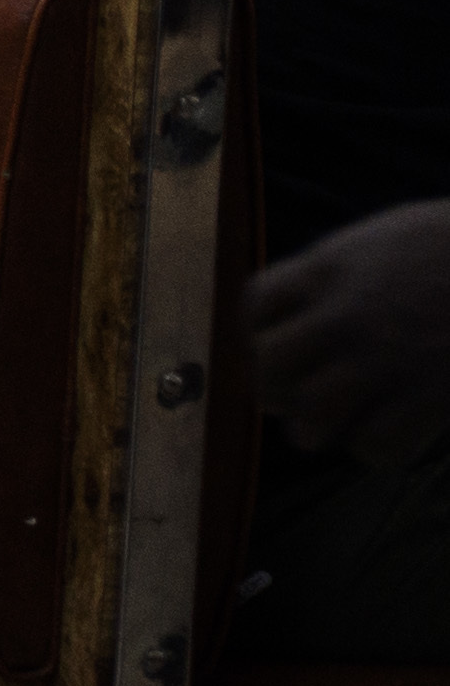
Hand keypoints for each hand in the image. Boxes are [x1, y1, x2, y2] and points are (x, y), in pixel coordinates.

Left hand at [261, 198, 449, 462]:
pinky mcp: (428, 396)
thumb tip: (318, 294)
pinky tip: (391, 436)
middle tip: (296, 398)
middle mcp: (343, 314)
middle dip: (276, 387)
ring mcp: (383, 358)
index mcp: (331, 266)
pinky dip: (375, 449)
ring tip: (331, 427)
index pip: (258, 303)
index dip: (260, 330)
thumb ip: (350, 266)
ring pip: (310, 415)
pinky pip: (374, 444)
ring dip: (314, 429)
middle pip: (271, 364)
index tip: (282, 344)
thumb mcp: (392, 236)